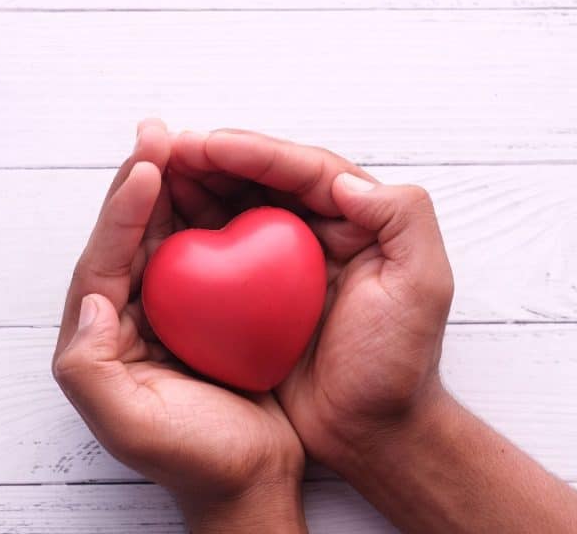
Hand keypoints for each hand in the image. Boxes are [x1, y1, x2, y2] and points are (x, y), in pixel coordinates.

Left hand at [53, 120, 306, 532]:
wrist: (249, 482)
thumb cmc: (191, 457)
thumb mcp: (128, 424)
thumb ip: (90, 366)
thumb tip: (91, 300)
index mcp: (101, 334)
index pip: (105, 257)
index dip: (122, 209)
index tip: (147, 165)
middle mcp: (128, 314)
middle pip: (131, 233)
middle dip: (140, 180)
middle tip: (157, 130)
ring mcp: (168, 310)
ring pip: (165, 234)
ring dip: (173, 187)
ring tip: (186, 142)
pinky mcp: (208, 311)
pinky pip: (205, 252)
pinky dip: (212, 216)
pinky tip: (227, 188)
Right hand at [168, 129, 452, 464]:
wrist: (370, 432)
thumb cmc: (398, 364)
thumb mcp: (423, 286)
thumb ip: (404, 218)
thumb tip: (344, 180)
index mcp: (357, 219)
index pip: (303, 171)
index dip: (255, 152)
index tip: (208, 144)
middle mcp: (316, 231)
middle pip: (261, 179)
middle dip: (214, 158)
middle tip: (167, 147)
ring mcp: (280, 264)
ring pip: (234, 207)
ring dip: (196, 186)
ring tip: (153, 171)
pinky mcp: (253, 296)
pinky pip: (217, 252)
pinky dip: (189, 232)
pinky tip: (159, 226)